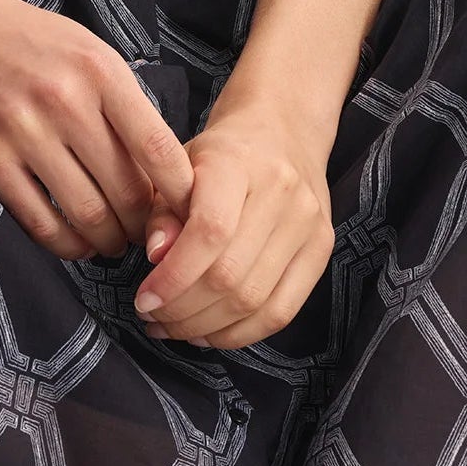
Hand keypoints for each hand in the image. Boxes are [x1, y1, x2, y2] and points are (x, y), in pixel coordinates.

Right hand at [0, 0, 194, 264]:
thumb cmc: (26, 36)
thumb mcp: (88, 49)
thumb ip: (123, 102)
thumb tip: (158, 170)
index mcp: (100, 71)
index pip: (158, 148)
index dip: (179, 193)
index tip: (188, 211)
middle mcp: (65, 102)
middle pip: (125, 189)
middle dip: (144, 224)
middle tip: (147, 234)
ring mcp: (23, 132)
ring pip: (86, 213)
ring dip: (108, 240)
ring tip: (114, 242)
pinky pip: (37, 221)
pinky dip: (65, 244)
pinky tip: (76, 244)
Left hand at [131, 94, 335, 349]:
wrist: (281, 132)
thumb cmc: (219, 155)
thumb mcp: (177, 168)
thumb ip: (160, 214)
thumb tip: (156, 259)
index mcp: (237, 162)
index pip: (210, 231)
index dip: (174, 277)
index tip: (143, 300)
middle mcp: (281, 191)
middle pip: (230, 274)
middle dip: (183, 310)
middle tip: (153, 319)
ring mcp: (308, 222)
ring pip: (255, 299)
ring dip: (207, 327)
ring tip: (174, 329)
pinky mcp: (323, 247)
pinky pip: (282, 311)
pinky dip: (241, 333)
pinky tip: (209, 333)